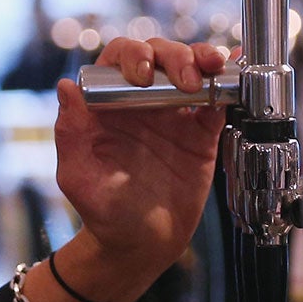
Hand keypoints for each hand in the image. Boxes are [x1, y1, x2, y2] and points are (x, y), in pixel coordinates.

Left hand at [53, 37, 226, 297]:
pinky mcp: (200, 135)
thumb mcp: (78, 177)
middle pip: (160, 57)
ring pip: (189, 69)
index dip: (133, 55)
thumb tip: (66, 87)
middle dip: (175, 57)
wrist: (140, 246)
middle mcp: (141, 103)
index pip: (118, 60)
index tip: (144, 75)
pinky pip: (216, 102)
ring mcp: (173, 116)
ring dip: (202, 60)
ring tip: (213, 69)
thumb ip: (70, 134)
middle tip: (186, 82)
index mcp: (107, 106)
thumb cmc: (103, 213)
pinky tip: (236, 72)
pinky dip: (228, 84)